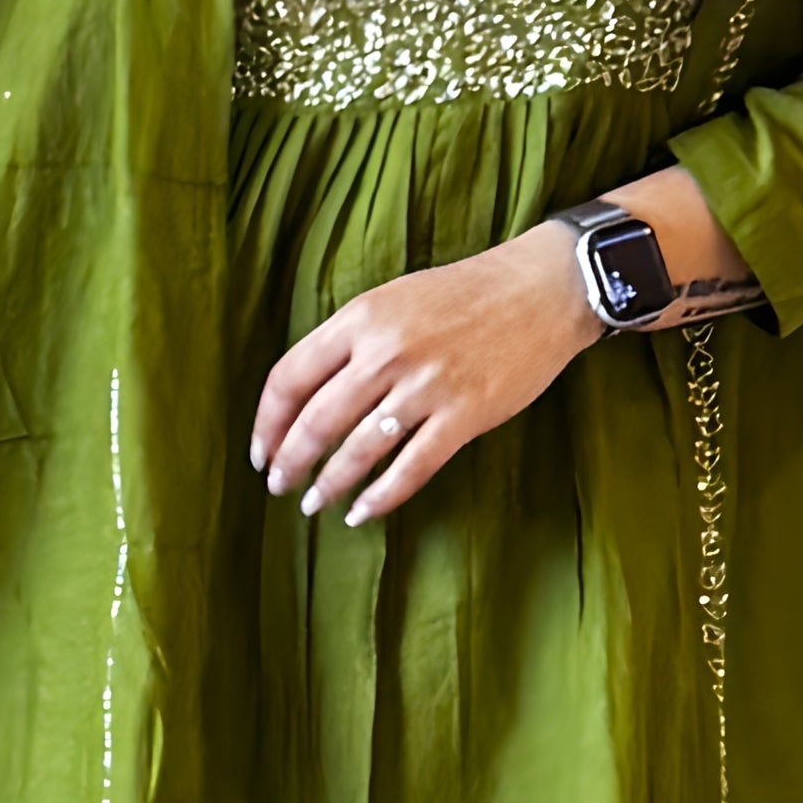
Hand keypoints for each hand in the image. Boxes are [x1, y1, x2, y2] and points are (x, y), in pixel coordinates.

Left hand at [252, 231, 597, 527]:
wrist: (542, 290)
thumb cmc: (465, 294)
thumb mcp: (393, 299)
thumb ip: (351, 341)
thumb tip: (310, 396)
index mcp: (361, 318)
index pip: (290, 378)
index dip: (266, 423)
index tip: (260, 450)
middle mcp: (385, 353)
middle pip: (316, 422)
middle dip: (289, 463)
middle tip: (278, 486)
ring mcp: (425, 387)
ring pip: (358, 451)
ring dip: (328, 485)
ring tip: (314, 503)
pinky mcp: (464, 416)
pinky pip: (410, 469)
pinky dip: (380, 497)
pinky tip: (361, 512)